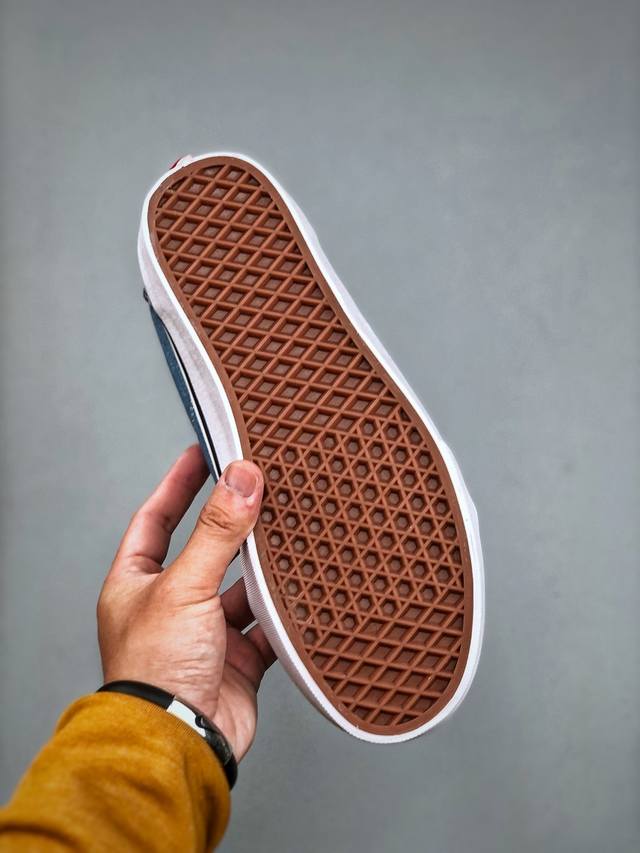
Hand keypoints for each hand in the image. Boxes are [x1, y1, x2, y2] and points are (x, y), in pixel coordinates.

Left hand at [97, 445, 274, 759]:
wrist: (179, 743)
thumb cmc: (155, 671)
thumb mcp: (184, 586)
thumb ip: (217, 532)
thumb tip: (242, 478)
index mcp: (138, 583)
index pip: (156, 518)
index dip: (177, 484)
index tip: (201, 452)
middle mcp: (170, 605)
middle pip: (205, 549)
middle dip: (231, 523)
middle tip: (258, 487)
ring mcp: (204, 633)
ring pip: (240, 587)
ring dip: (262, 569)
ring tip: (288, 534)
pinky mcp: (236, 659)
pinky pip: (266, 625)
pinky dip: (284, 612)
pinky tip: (303, 592)